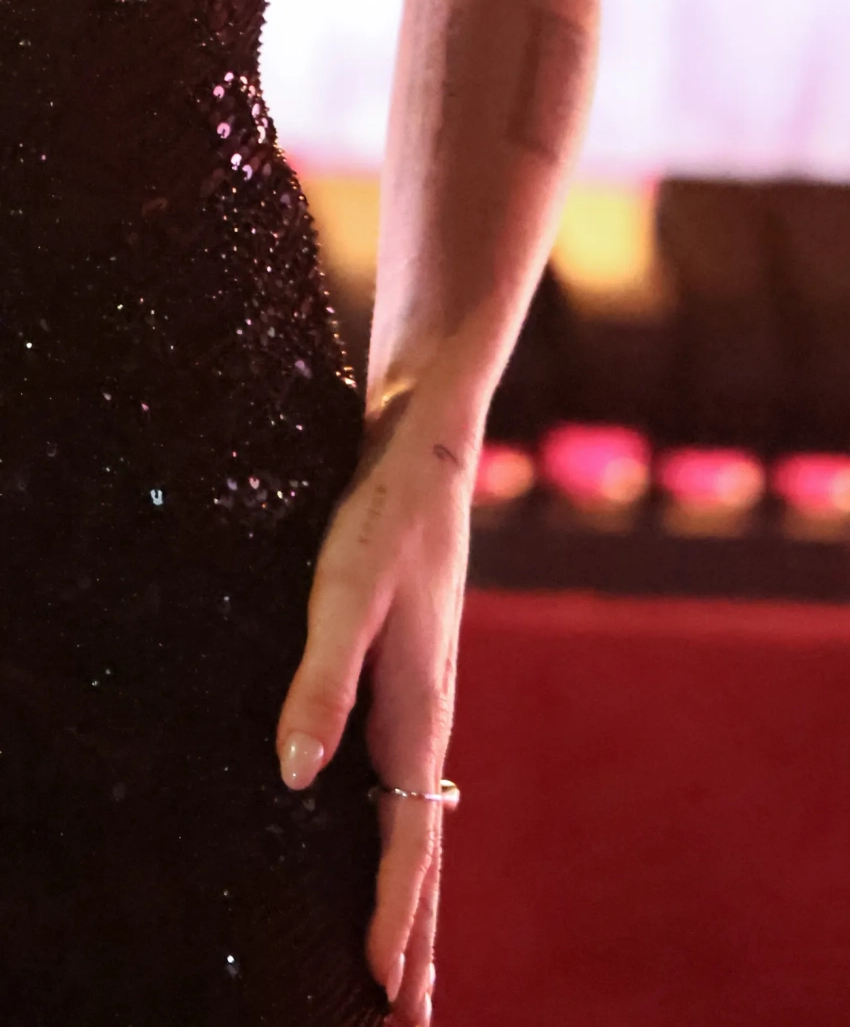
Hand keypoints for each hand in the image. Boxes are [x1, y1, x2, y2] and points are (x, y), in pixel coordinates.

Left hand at [275, 386, 476, 1026]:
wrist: (425, 452)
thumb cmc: (383, 518)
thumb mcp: (343, 593)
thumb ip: (321, 682)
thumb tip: (294, 777)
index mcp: (417, 713)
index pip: (409, 842)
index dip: (394, 920)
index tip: (384, 995)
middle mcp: (426, 720)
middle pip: (425, 853)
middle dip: (419, 940)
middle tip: (412, 1021)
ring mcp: (421, 704)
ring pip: (420, 825)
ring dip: (415, 900)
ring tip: (406, 964)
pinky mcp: (407, 683)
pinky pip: (409, 789)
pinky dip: (406, 843)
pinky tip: (391, 845)